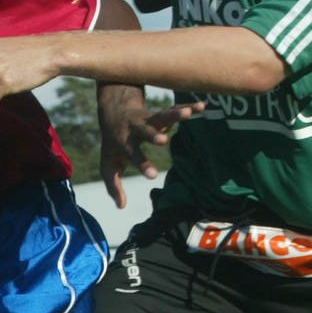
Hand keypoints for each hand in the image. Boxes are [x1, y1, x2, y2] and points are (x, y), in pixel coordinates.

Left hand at [97, 90, 205, 207]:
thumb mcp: (108, 165)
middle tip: (163, 141)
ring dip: (175, 114)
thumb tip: (121, 206)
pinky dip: (188, 107)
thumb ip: (114, 185)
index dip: (143, 165)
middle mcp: (135, 129)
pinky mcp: (160, 112)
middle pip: (145, 132)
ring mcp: (148, 119)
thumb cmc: (113, 145)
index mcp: (123, 143)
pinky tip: (203, 106)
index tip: (154, 176)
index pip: (133, 155)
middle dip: (153, 136)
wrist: (114, 113)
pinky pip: (175, 108)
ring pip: (162, 115)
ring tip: (189, 113)